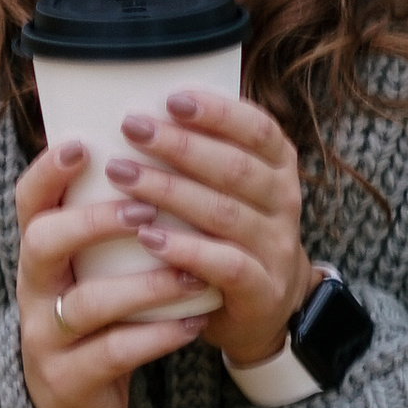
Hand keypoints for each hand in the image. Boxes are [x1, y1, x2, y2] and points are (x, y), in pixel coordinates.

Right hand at [15, 140, 212, 407]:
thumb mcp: (90, 268)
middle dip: (93, 222)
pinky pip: (113, 354)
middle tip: (145, 210)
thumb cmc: (96, 316)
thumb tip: (161, 154)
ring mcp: (46, 337)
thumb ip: (111, 224)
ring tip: (192, 274)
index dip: (47, 171)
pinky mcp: (70, 380)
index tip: (83, 144)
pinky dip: (157, 337)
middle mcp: (33, 290)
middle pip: (42, 243)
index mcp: (40, 253)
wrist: (71, 402)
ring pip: (85, 303)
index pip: (28, 202)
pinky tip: (193, 322)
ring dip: (144, 285)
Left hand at [105, 87, 315, 373]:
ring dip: (171, 190)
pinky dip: (186, 249)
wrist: (269, 307)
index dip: (218, 112)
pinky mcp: (262, 290)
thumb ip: (203, 152)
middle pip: (235, 167)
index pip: (259, 129)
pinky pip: (226, 265)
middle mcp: (284, 202)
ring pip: (225, 213)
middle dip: (180, 145)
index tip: (171, 99)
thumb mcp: (232, 188)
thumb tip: (139, 108)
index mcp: (279, 166)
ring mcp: (276, 247)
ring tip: (123, 175)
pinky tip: (148, 236)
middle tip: (131, 128)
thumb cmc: (230, 233)